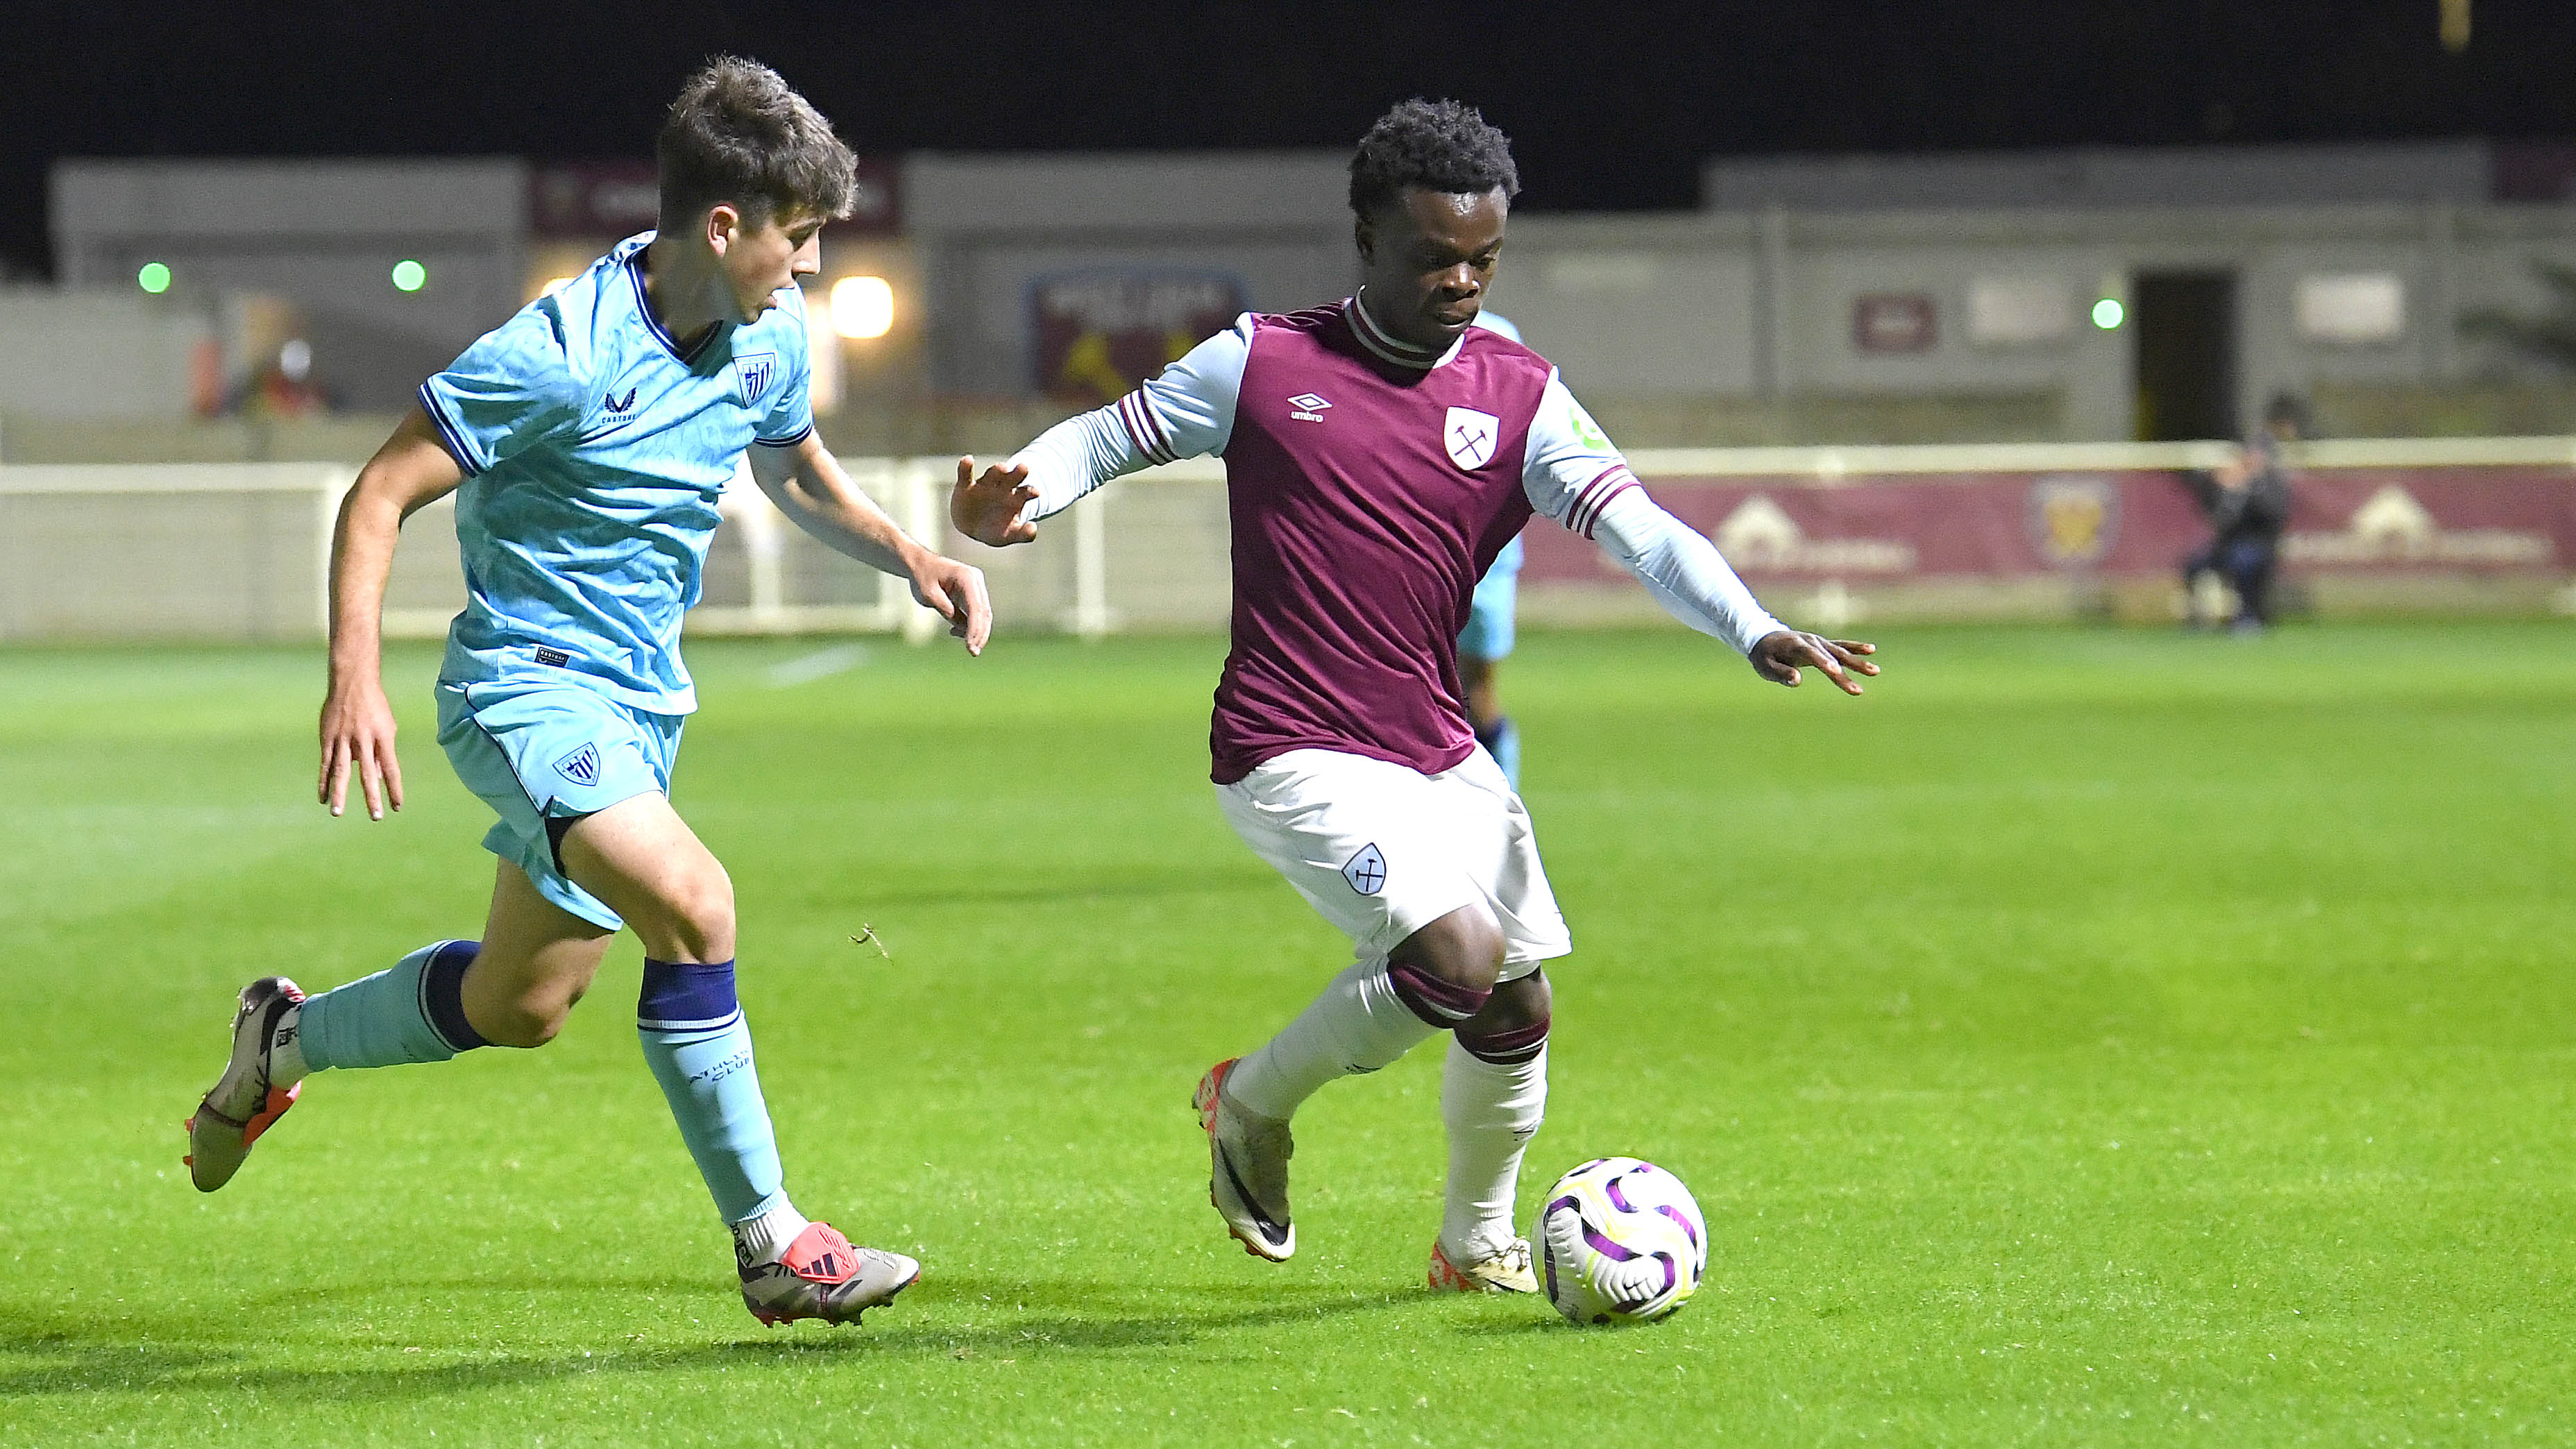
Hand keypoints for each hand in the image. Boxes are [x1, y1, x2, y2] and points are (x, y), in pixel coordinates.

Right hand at [318, 672, 404, 818]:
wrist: (352, 682)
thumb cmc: (374, 706)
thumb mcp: (386, 727)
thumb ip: (382, 752)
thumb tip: (379, 777)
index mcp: (383, 737)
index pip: (392, 768)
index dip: (394, 788)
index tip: (397, 807)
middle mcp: (364, 740)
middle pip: (368, 773)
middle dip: (371, 796)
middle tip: (375, 816)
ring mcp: (344, 739)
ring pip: (341, 770)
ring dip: (339, 792)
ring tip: (337, 813)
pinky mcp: (328, 738)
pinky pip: (325, 763)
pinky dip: (324, 781)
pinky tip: (323, 797)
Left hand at [908, 550, 994, 654]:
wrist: (919, 564)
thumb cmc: (922, 576)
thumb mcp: (929, 594)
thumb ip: (945, 609)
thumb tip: (961, 626)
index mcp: (966, 577)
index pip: (976, 607)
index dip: (974, 629)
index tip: (970, 646)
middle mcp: (976, 580)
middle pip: (984, 612)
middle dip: (980, 634)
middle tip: (973, 652)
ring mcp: (976, 587)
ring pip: (983, 615)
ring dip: (976, 632)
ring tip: (967, 647)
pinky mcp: (973, 594)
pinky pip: (976, 613)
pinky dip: (969, 626)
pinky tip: (954, 632)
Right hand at [951, 456, 1040, 547]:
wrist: (973, 528)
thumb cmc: (997, 530)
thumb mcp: (1010, 535)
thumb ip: (1023, 534)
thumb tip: (1033, 527)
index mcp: (1016, 498)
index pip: (1026, 492)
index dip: (1030, 491)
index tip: (1035, 493)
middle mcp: (1002, 487)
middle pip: (1012, 478)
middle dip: (1018, 473)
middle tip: (1024, 468)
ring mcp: (985, 484)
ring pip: (992, 474)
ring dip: (997, 470)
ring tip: (1002, 468)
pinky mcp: (966, 485)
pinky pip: (966, 474)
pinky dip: (966, 466)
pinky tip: (968, 460)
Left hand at [1751, 631, 1878, 694]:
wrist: (1764, 637)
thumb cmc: (1763, 656)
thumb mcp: (1765, 667)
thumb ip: (1780, 673)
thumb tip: (1797, 680)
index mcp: (1796, 646)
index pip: (1812, 655)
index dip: (1824, 663)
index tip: (1836, 672)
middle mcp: (1811, 641)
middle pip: (1831, 658)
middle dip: (1845, 673)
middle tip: (1858, 689)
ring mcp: (1819, 641)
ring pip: (1841, 653)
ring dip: (1858, 662)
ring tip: (1875, 671)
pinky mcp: (1823, 644)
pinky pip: (1841, 645)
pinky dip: (1855, 647)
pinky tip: (1872, 650)